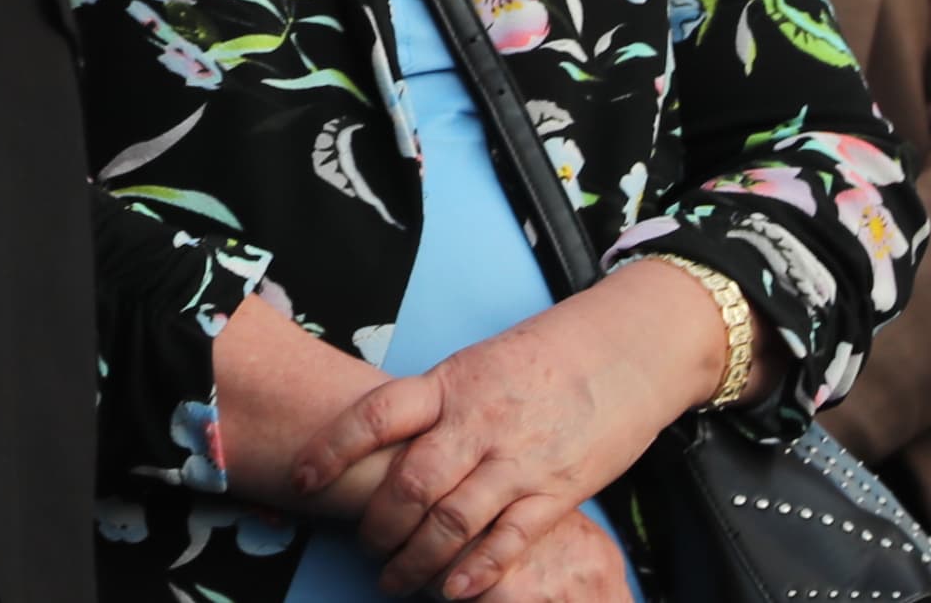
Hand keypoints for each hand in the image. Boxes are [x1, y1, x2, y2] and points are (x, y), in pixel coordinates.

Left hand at [288, 268, 716, 597]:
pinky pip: (509, 540)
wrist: (626, 351)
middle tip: (364, 546)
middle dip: (378, 525)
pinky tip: (454, 590)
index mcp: (451, 383)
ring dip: (417, 560)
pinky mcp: (557, 491)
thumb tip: (386, 439)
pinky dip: (477, 570)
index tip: (303, 477)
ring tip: (396, 579)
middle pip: (410, 484)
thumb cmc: (546, 357)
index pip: (376, 415)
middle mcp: (479, 422)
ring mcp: (519, 459)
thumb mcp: (477, 364)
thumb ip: (436, 403)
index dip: (332, 448)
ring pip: (453, 521)